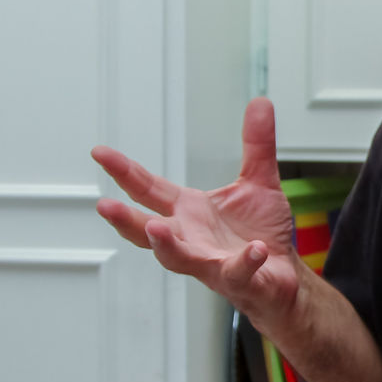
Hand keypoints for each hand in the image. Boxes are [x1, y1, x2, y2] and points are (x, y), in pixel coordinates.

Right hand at [92, 97, 301, 323]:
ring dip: (166, 246)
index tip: (99, 152)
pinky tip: (254, 249)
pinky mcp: (239, 280)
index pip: (148, 189)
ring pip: (179, 259)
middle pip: (148, 231)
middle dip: (126, 219)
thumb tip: (260, 101)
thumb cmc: (261, 233)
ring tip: (156, 229)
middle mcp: (190, 238)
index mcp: (188, 212)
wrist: (283, 276)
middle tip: (105, 205)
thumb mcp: (259, 182)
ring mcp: (210, 262)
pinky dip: (245, 261)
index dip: (124, 171)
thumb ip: (256, 145)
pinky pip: (238, 271)